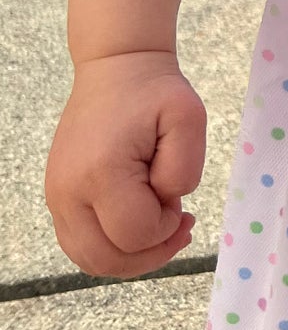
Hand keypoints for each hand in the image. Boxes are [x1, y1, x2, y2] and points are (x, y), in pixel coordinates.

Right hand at [45, 51, 206, 279]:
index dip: (166, 229)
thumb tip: (165, 204)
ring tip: (160, 226)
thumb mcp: (189, 118)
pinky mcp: (57, 198)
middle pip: (107, 260)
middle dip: (151, 253)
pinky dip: (112, 248)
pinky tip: (138, 224)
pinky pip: (80, 245)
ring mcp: (57, 198)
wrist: (114, 70)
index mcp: (101, 173)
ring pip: (90, 260)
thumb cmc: (154, 93)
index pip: (135, 235)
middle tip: (179, 222)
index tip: (181, 202)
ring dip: (131, 257)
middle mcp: (68, 193)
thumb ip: (184, 170)